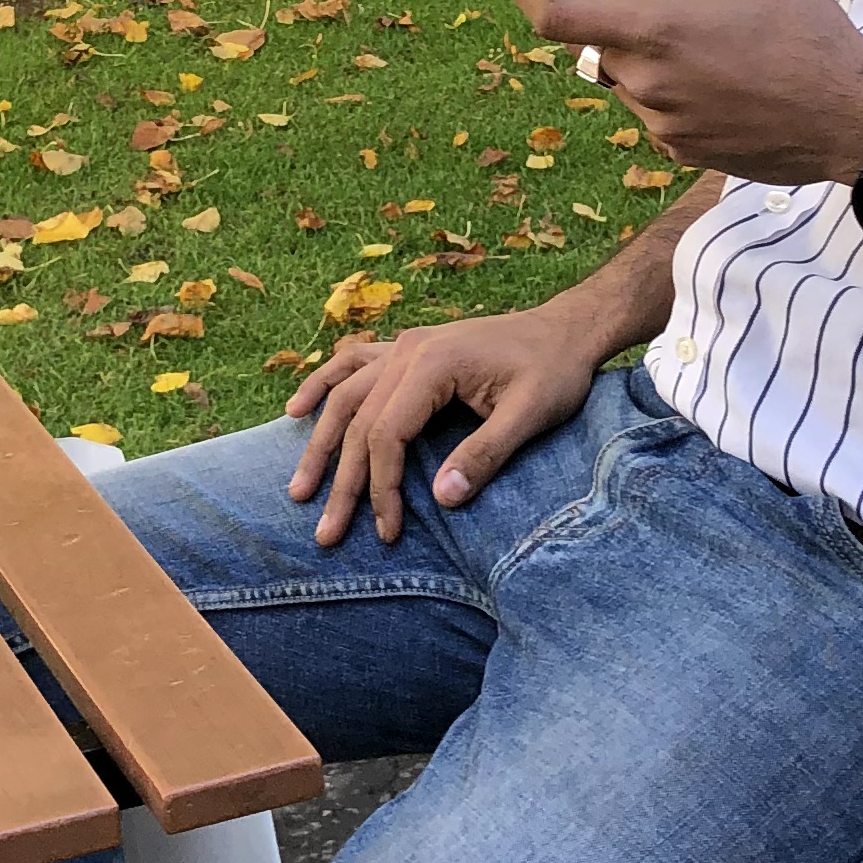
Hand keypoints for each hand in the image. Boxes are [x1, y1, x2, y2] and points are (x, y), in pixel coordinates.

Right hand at [279, 302, 604, 545]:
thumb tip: (442, 498)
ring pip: (346, 395)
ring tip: (299, 487)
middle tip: (326, 533)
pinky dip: (322, 386)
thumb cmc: (555, 371)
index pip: (388, 433)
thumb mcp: (531, 415)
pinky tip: (296, 410)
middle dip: (342, 481)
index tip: (386, 530)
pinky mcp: (408, 349)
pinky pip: (351, 364)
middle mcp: (409, 350)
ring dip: (320, 442)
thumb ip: (486, 453)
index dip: (381, 486)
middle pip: (358, 420)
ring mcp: (405, 346)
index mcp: (435, 364)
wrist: (566, 329)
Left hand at [509, 0, 862, 188]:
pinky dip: (676, 93)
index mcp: (658, 31)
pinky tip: (732, 86)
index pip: (558, 20)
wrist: (854, 120)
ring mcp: (662, 125)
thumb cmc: (811, 35)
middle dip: (617, 26)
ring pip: (629, 82)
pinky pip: (658, 113)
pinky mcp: (682, 154)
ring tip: (723, 53)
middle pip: (595, 50)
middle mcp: (648, 83)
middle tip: (671, 14)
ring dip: (653, 62)